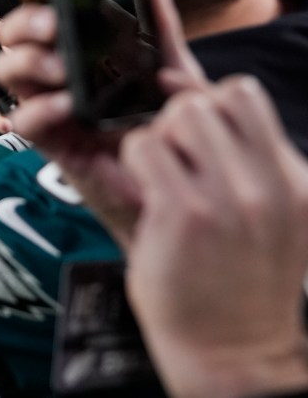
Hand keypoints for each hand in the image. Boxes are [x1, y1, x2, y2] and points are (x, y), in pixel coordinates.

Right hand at [0, 0, 206, 245]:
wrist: (182, 182)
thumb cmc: (173, 127)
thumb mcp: (173, 69)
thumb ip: (162, 27)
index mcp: (77, 57)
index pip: (35, 24)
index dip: (33, 13)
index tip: (56, 9)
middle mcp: (55, 80)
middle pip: (11, 43)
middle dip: (22, 30)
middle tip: (51, 29)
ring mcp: (50, 110)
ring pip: (8, 76)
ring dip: (25, 63)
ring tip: (59, 68)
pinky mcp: (53, 143)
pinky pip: (25, 121)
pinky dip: (39, 109)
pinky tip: (66, 105)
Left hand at [120, 76, 307, 397]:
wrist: (232, 348)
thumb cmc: (238, 277)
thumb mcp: (265, 209)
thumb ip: (236, 148)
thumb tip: (174, 76)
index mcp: (294, 181)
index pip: (244, 95)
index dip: (207, 103)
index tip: (192, 133)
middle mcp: (270, 186)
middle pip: (207, 98)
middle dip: (178, 119)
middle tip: (174, 158)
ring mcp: (230, 198)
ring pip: (178, 113)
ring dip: (158, 138)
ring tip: (160, 175)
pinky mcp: (184, 213)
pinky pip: (143, 147)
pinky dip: (133, 160)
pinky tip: (143, 190)